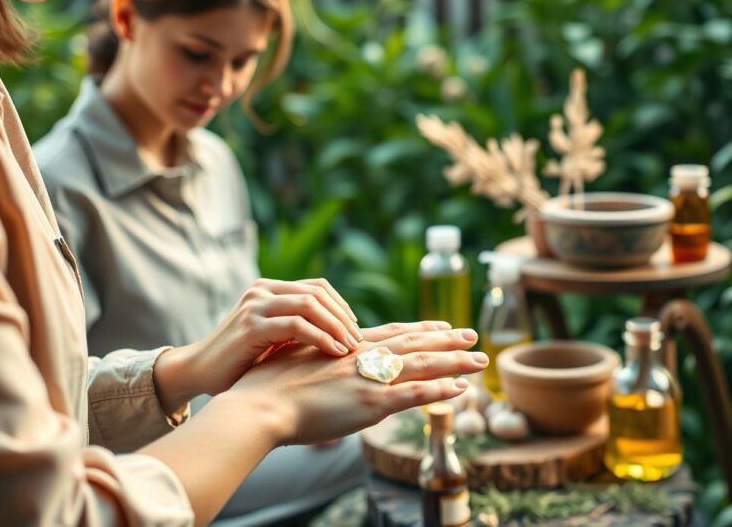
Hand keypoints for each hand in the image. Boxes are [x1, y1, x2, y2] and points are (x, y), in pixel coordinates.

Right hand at [158, 278, 361, 405]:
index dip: (341, 306)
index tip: (355, 329)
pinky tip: (333, 352)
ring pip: (310, 305)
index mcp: (269, 289)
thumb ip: (297, 328)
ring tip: (350, 348)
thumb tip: (342, 334)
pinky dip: (321, 338)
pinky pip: (296, 326)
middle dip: (343, 317)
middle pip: (317, 294)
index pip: (317, 287)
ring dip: (336, 326)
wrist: (199, 372)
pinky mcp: (251, 326)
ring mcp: (255, 306)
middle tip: (359, 341)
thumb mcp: (274, 338)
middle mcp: (262, 291)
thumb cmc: (241, 362)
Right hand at [227, 321, 488, 444]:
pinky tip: (459, 388)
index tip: (441, 325)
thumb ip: (318, 364)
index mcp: (343, 347)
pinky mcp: (368, 401)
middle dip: (444, 338)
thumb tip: (326, 369)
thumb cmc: (263, 388)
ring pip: (420, 363)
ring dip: (453, 360)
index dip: (418, 329)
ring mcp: (365, 377)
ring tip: (478, 358)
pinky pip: (413, 394)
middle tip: (472, 333)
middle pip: (411, 341)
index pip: (390, 333)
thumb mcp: (294, 364)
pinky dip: (438, 390)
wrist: (253, 404)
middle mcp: (359, 355)